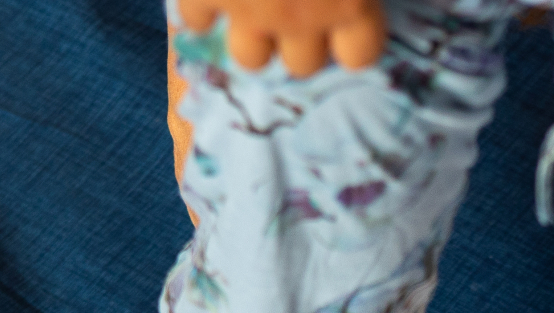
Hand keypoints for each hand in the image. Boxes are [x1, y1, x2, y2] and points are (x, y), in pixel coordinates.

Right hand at [176, 0, 385, 77]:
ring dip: (254, 39)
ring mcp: (248, 10)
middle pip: (304, 64)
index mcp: (351, 2)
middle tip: (299, 15)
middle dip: (302, 44)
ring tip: (255, 14)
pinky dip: (199, 13)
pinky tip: (208, 1)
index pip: (359, 56)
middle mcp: (300, 19)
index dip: (352, 43)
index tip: (348, 29)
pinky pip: (194, 20)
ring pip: (251, 57)